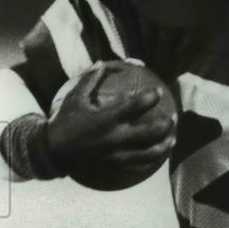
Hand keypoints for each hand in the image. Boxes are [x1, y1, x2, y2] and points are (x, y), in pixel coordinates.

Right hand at [47, 62, 173, 176]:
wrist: (55, 151)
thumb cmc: (65, 121)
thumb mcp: (74, 98)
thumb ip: (89, 80)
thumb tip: (102, 62)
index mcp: (107, 118)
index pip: (136, 105)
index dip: (151, 97)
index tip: (159, 91)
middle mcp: (116, 137)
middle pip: (150, 132)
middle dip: (165, 124)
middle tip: (173, 117)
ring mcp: (117, 154)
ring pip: (149, 153)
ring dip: (164, 145)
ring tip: (172, 139)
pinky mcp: (116, 164)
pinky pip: (139, 164)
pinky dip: (151, 159)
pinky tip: (158, 155)